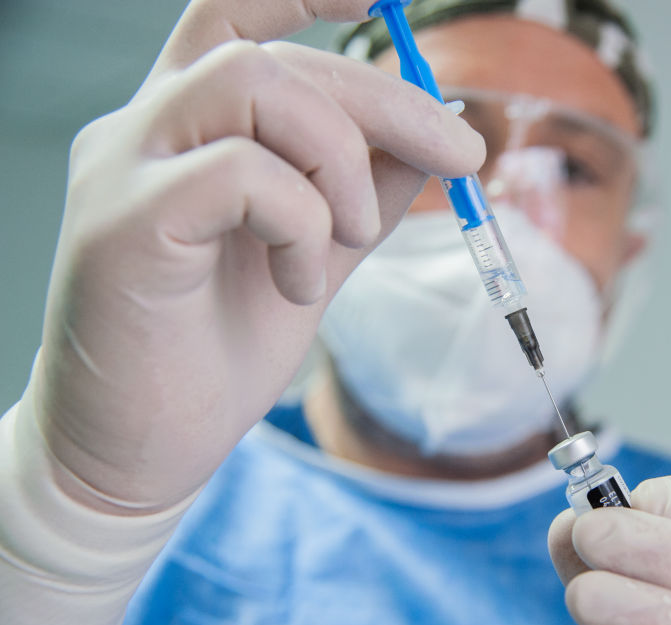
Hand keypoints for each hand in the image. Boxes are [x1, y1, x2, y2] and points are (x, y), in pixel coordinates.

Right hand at [30, 0, 483, 511]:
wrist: (143, 446)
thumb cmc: (218, 347)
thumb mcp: (315, 253)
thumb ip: (363, 190)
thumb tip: (436, 137)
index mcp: (187, 128)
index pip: (234, 18)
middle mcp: (143, 129)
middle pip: (272, 55)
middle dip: (387, 101)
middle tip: (460, 158)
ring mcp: (124, 169)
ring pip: (251, 85)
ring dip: (337, 159)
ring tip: (348, 237)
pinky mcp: (120, 224)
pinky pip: (237, 172)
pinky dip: (298, 222)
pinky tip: (297, 282)